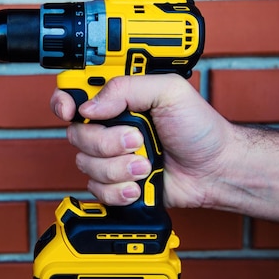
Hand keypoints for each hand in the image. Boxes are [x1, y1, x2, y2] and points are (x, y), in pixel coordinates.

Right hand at [51, 74, 235, 208]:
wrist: (215, 169)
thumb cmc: (199, 127)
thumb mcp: (169, 91)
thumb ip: (127, 88)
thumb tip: (90, 107)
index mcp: (118, 100)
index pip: (74, 95)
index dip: (63, 102)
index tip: (70, 111)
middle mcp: (110, 127)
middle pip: (76, 134)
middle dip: (107, 142)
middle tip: (138, 140)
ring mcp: (112, 157)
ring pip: (86, 164)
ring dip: (118, 168)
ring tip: (146, 165)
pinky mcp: (117, 183)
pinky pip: (97, 190)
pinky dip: (120, 190)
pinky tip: (140, 184)